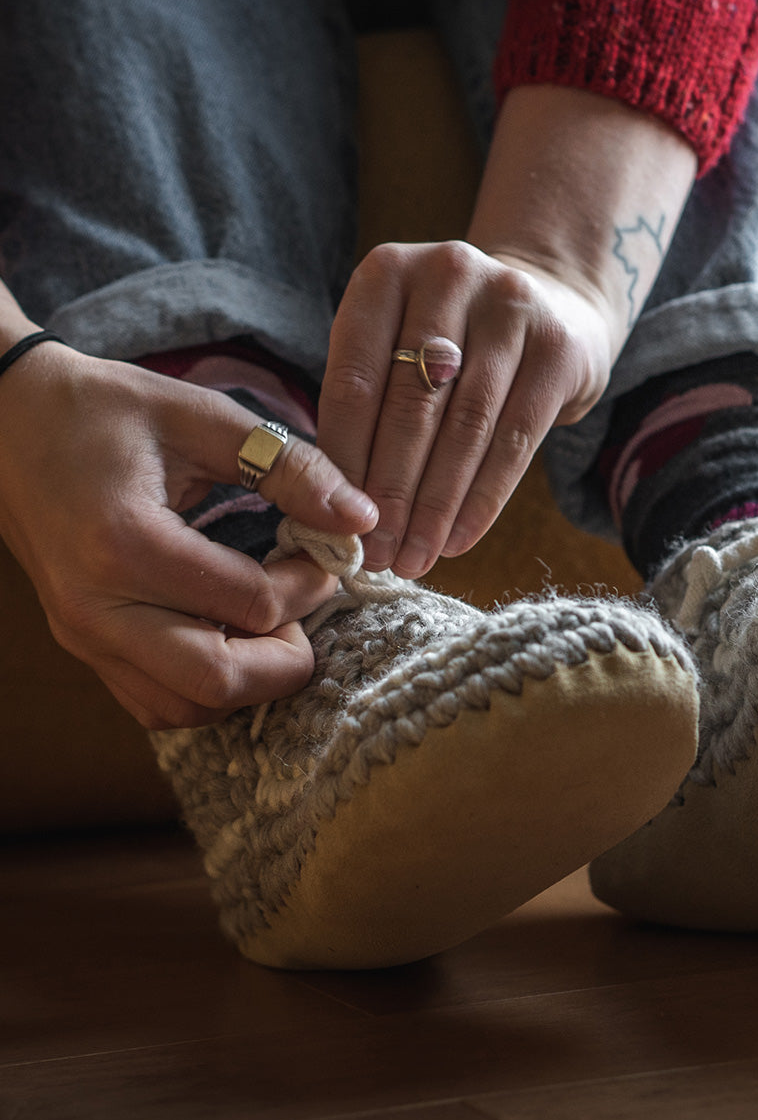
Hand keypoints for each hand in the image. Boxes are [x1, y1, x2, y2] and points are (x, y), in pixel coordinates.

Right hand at [0, 341, 377, 728]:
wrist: (5, 422)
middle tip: (308, 605)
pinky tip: (231, 634)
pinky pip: (155, 702)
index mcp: (125, 543)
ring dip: (249, 681)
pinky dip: (208, 687)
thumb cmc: (103, 410)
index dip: (311, 585)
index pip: (251, 605)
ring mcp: (82, 636)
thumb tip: (361, 519)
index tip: (325, 551)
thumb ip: (289, 466)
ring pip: (185, 709)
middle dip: (289, 659)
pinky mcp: (81, 646)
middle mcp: (96, 607)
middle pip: (218, 683)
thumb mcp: (202, 416)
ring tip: (271, 619)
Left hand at [318, 240, 613, 574]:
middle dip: (391, 493)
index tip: (335, 522)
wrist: (553, 303)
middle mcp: (448, 275)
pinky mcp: (558, 347)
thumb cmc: (454, 341)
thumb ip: (369, 404)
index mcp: (386, 274)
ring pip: (465, 427)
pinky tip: (460, 539)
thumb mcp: (398, 344)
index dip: (345, 461)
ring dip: (436, 506)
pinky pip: (515, 439)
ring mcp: (510, 306)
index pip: (356, 381)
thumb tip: (334, 505)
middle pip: (412, 406)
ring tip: (415, 557)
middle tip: (377, 554)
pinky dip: (484, 499)